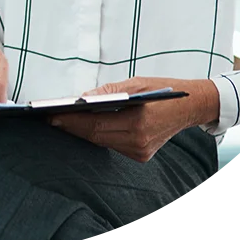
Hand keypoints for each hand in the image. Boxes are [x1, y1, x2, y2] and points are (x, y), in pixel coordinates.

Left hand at [47, 76, 218, 162]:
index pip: (96, 124)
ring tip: (61, 120)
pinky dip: (96, 135)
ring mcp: (140, 152)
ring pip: (102, 142)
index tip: (52, 114)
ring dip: (81, 132)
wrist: (191, 107)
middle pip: (96, 136)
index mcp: (139, 121)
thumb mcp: (136, 83)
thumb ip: (110, 91)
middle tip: (49, 117)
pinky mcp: (141, 156)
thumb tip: (83, 97)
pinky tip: (83, 126)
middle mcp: (139, 141)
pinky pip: (112, 145)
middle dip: (71, 127)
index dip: (72, 121)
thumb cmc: (162, 90)